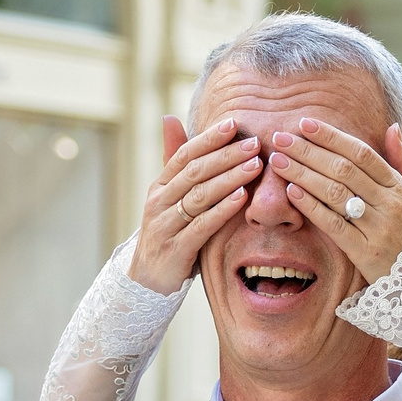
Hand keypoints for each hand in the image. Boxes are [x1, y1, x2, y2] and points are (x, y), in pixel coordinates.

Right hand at [127, 116, 262, 292]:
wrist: (146, 281)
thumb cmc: (167, 235)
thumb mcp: (169, 200)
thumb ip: (175, 164)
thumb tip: (170, 118)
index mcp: (160, 187)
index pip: (183, 154)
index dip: (208, 138)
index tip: (234, 123)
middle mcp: (159, 202)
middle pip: (194, 172)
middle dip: (226, 155)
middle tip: (254, 143)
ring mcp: (165, 226)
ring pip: (199, 195)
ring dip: (229, 178)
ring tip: (255, 165)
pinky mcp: (175, 249)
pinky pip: (202, 225)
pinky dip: (222, 209)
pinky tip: (242, 197)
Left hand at [272, 120, 401, 286]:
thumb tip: (392, 127)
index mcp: (401, 188)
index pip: (362, 154)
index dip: (331, 137)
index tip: (306, 124)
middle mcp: (391, 204)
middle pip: (343, 169)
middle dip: (308, 151)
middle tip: (281, 138)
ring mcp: (379, 229)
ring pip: (335, 193)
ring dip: (303, 174)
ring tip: (279, 161)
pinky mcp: (367, 253)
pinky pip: (334, 225)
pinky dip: (312, 206)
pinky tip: (293, 192)